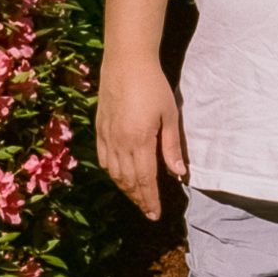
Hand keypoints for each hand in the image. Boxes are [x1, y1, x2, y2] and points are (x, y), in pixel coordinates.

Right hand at [95, 56, 187, 220]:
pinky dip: (111, 172)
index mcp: (139, 141)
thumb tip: (177, 174)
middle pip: (128, 181)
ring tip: (137, 198)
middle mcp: (120, 143)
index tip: (155, 214)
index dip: (150, 200)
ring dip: (126, 189)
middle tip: (148, 212)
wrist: (126, 62)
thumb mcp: (170, 114)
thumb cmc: (153, 85)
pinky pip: (103, 158)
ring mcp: (107, 136)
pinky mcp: (100, 128)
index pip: (146, 179)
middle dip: (139, 199)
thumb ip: (171, 146)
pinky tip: (119, 176)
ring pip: (114, 173)